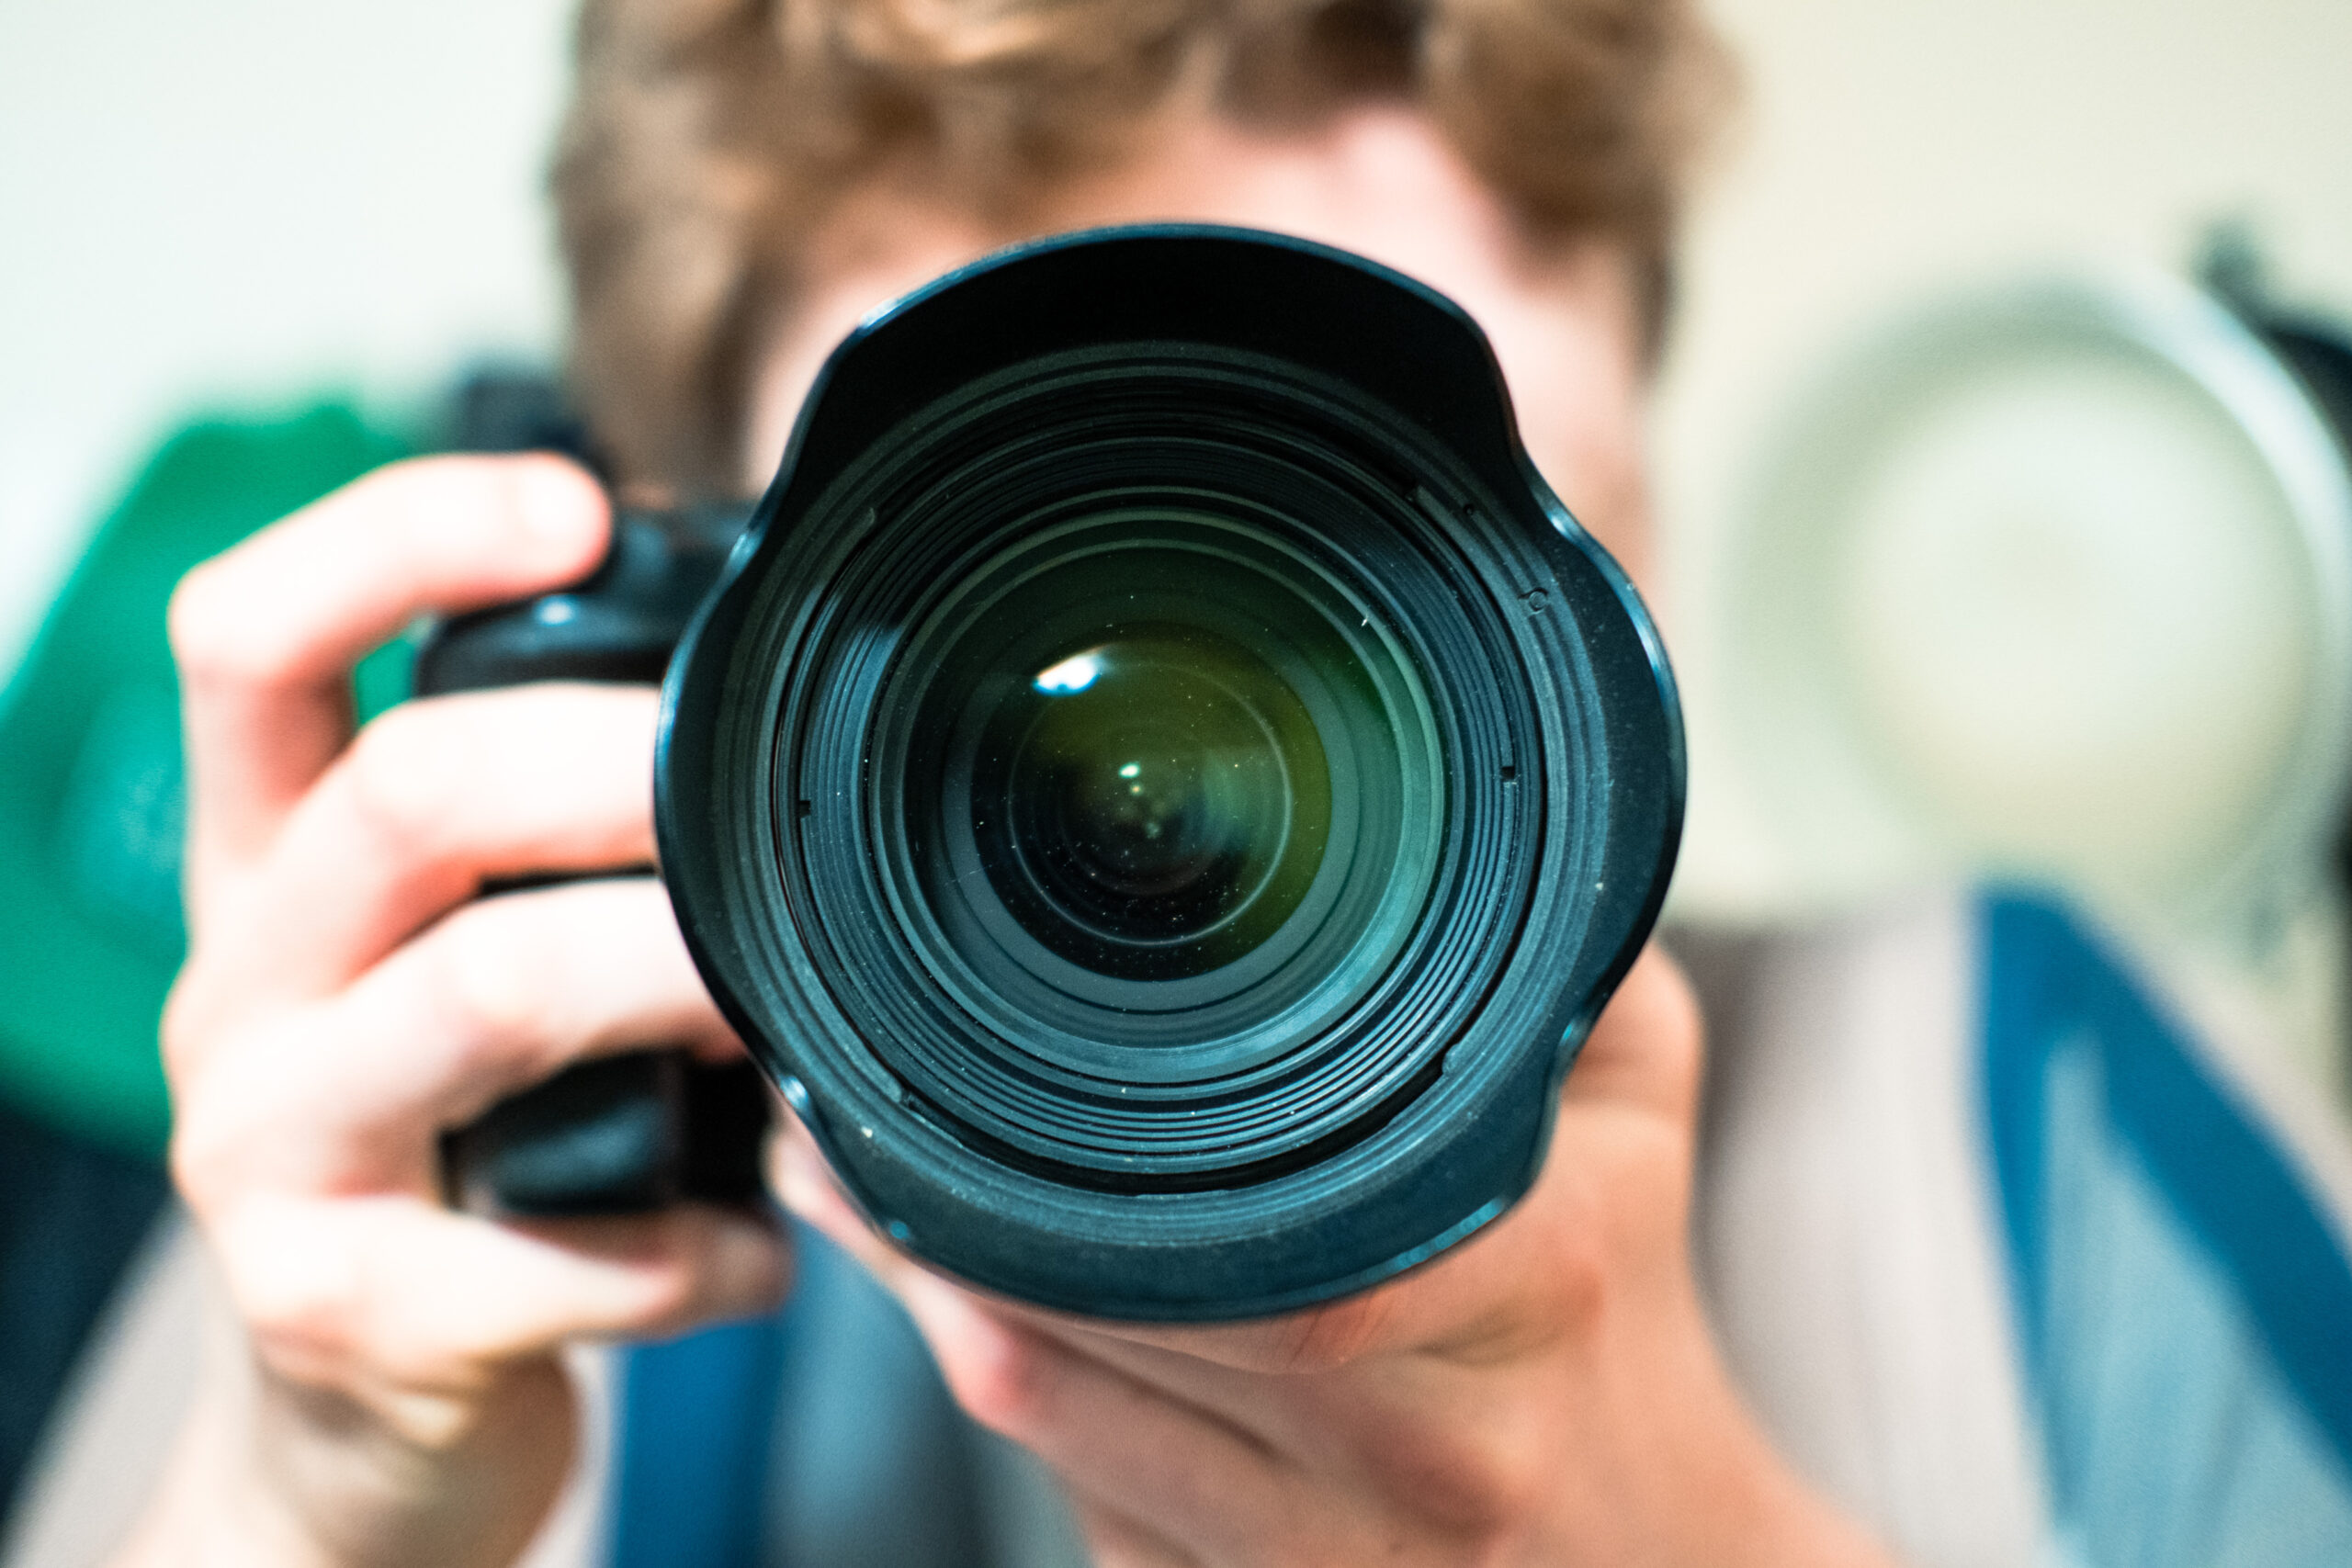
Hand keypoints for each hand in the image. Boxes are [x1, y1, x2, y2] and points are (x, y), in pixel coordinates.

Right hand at [123, 456, 788, 1567]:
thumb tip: (790, 707)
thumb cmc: (469, 1148)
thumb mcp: (469, 961)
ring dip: (683, 978)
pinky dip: (702, 1243)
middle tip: (768, 805)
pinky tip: (768, 1250)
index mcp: (274, 865)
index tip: (580, 511)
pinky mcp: (339, 1309)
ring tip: (787, 1008)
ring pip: (480, 994)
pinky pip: (560, 1251)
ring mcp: (267, 1151)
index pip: (255, 638)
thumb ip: (561, 849)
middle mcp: (241, 984)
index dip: (401, 537)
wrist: (372, 1419)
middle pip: (401, 792)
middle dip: (618, 768)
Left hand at [785, 947, 1896, 1566]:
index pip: (1287, 1252)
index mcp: (1536, 1285)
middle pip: (1127, 1330)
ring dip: (930, 1291)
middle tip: (839, 1095)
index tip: (968, 1069)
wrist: (1649, 1537)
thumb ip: (1541, 931)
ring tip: (840, 1168)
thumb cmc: (1622, 1272)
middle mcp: (1438, 1450)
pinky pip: (1069, 1494)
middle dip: (964, 1211)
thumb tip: (1417, 783)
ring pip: (1058, 1420)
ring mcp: (1333, 1561)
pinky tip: (934, 1290)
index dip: (1090, 1177)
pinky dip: (992, 1381)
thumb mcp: (1633, 1076)